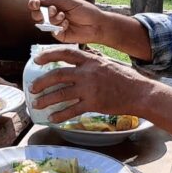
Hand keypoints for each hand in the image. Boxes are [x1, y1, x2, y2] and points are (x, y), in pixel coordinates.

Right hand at [28, 0, 106, 44]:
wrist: (97, 24)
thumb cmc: (86, 11)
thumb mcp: (69, 1)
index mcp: (56, 5)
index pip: (40, 3)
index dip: (34, 3)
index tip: (35, 3)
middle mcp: (54, 15)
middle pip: (37, 14)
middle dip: (38, 12)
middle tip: (42, 10)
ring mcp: (56, 26)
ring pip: (45, 22)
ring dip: (53, 17)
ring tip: (63, 16)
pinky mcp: (60, 35)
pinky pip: (52, 31)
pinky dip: (59, 26)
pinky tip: (67, 24)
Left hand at [29, 47, 150, 122]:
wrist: (139, 93)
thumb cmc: (125, 78)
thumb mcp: (107, 63)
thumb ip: (91, 62)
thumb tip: (78, 61)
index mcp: (90, 60)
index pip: (64, 53)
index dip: (48, 56)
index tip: (36, 61)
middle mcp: (87, 73)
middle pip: (57, 75)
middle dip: (41, 82)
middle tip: (32, 88)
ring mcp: (89, 89)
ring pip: (61, 94)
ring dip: (46, 100)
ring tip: (37, 104)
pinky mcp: (93, 103)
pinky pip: (72, 110)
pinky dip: (60, 115)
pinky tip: (53, 119)